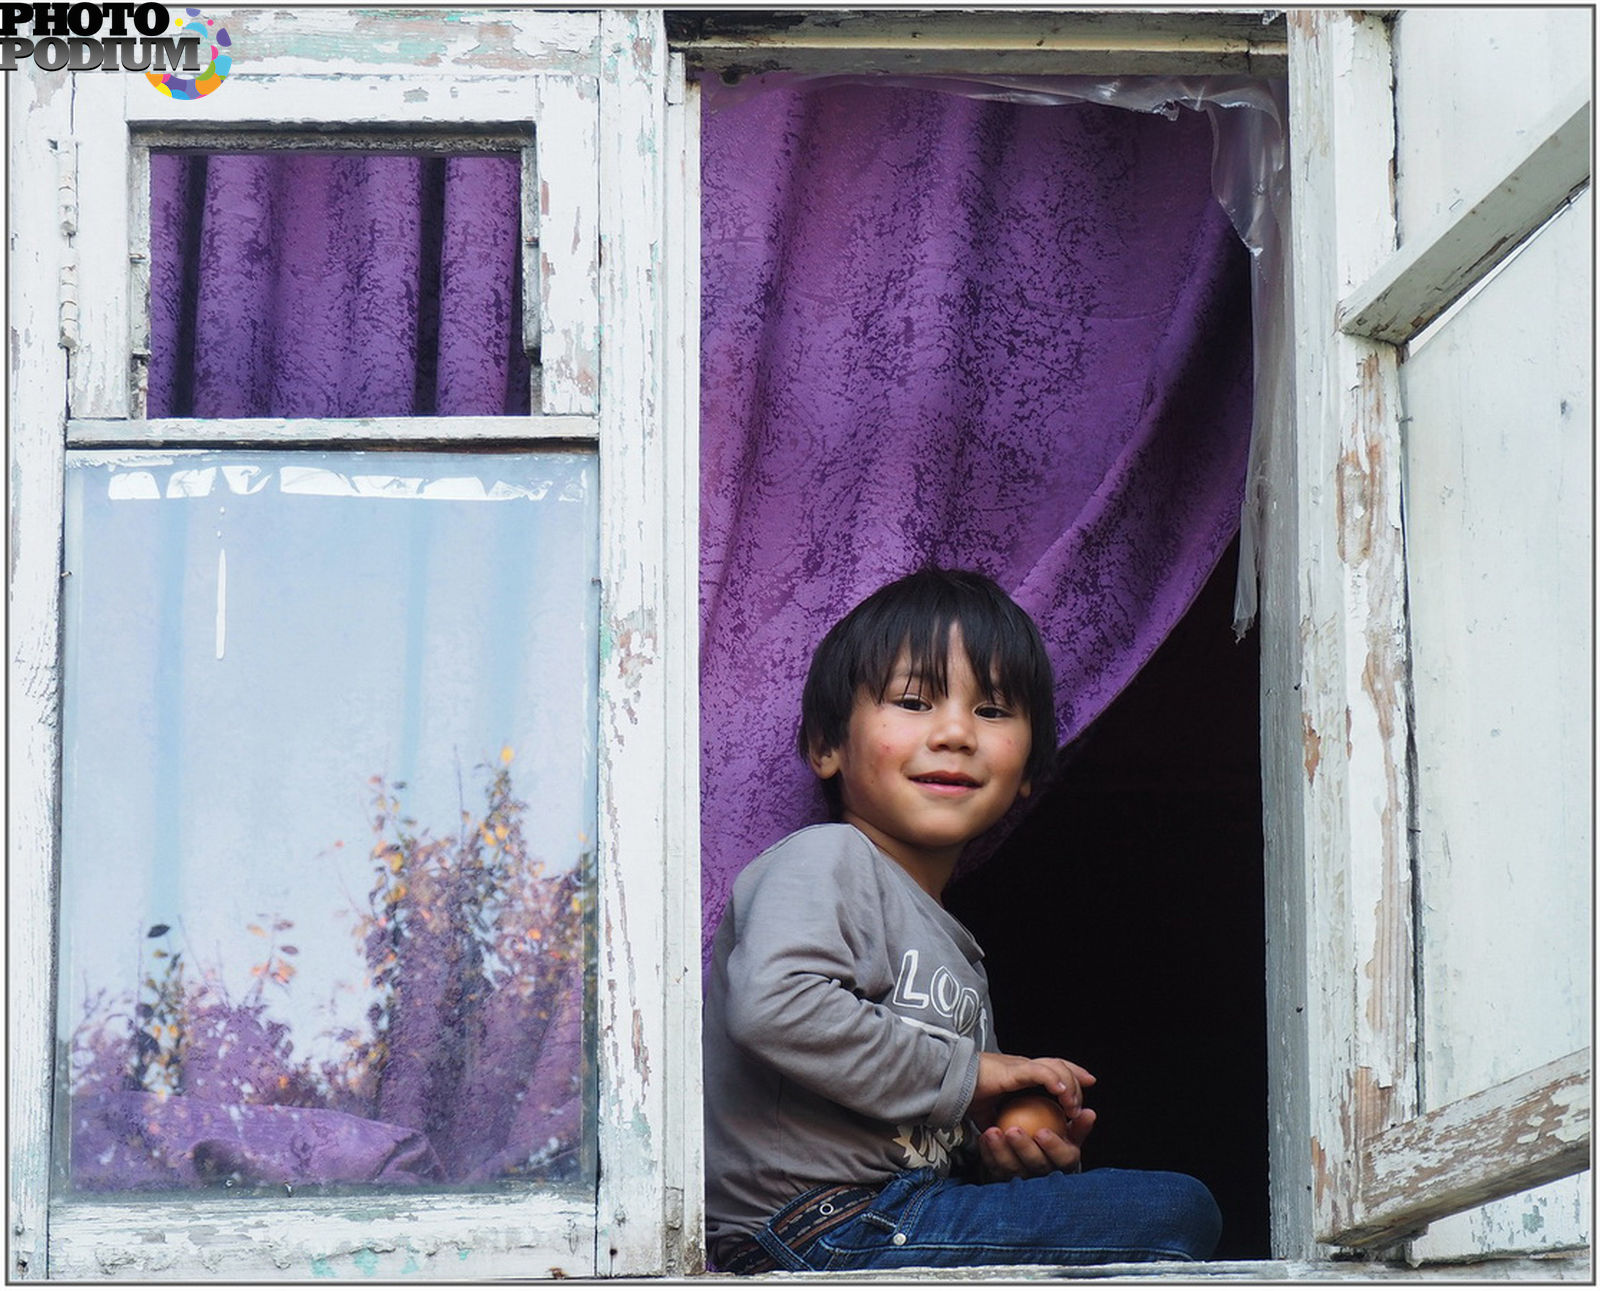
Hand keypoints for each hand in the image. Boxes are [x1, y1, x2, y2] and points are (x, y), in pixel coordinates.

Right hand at [970, 1051, 1095, 1126]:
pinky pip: (1039, 1072)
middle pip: (1059, 1063)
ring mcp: (1019, 1066)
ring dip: (1069, 1084)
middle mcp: (1023, 1065)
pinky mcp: (1013, 1071)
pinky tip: (1062, 1093)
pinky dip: (1054, 1080)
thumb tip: (1007, 1138)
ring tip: (1072, 1106)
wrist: (949, 1082)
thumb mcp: (990, 1112)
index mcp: (1019, 1073)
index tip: (1087, 1085)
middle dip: (1077, 1078)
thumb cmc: (966, 1094)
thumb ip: (1002, 1121)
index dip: (1071, 1074)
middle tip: (1079, 1105)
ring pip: (1055, 1066)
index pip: (1051, 1067)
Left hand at [978, 1106, 1095, 1179]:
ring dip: (1001, 1150)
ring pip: (1011, 1168)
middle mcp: (1043, 1173)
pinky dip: (988, 1152)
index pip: (1062, 1158)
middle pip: (1034, 1165)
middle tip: (1013, 1129)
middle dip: (1023, 1148)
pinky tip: (985, 1136)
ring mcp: (1021, 1177)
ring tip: (993, 1132)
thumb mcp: (1069, 1135)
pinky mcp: (1001, 1177)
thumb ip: (1079, 1125)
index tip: (1042, 1131)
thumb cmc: (1055, 1143)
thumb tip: (1090, 1112)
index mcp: (1063, 1163)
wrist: (1033, 1161)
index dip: (1052, 1146)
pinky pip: (994, 1165)